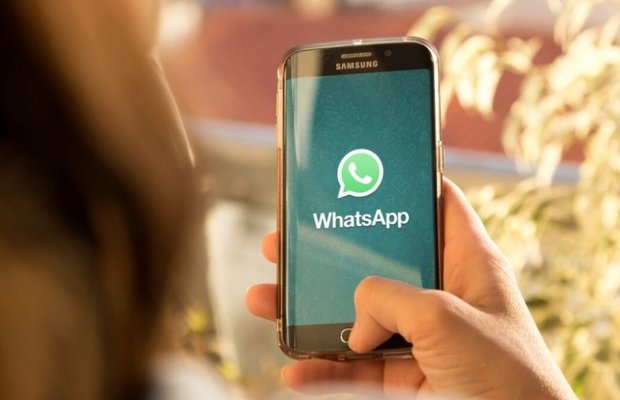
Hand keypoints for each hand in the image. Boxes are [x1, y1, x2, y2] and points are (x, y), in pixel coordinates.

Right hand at [246, 178, 575, 398]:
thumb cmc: (505, 377)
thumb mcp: (444, 318)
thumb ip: (389, 301)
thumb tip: (354, 325)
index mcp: (466, 264)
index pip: (437, 206)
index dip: (403, 185)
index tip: (359, 174)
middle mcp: (440, 295)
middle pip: (376, 260)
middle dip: (329, 252)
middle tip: (287, 241)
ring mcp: (419, 337)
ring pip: (354, 314)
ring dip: (308, 310)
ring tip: (266, 298)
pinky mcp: (403, 375)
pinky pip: (352, 366)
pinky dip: (320, 368)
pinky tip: (293, 369)